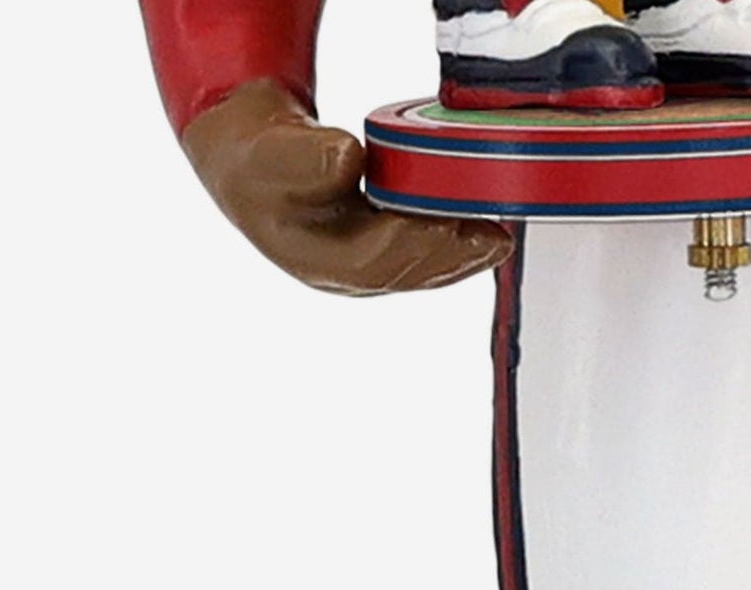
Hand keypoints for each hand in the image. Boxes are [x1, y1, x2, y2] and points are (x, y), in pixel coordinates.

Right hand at [183, 80, 512, 295]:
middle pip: (404, 273)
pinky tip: (483, 233)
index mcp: (312, 260)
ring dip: (462, 259)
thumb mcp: (271, 155)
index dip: (408, 248)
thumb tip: (349, 157)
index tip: (443, 227)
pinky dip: (454, 246)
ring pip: (418, 270)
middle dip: (450, 259)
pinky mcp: (380, 251)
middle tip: (492, 240)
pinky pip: (422, 256)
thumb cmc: (260, 160)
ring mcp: (362, 266)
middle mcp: (342, 274)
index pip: (368, 264)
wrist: (251, 164)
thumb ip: (307, 159)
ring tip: (499, 241)